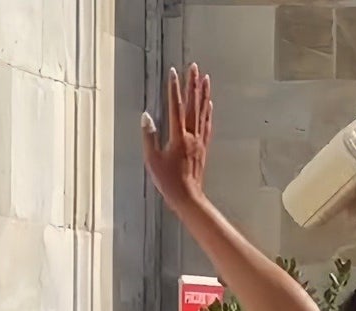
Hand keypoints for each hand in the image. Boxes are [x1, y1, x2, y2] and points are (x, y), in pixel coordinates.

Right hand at [143, 64, 211, 209]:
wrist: (188, 198)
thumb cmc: (169, 182)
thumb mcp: (153, 160)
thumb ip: (149, 137)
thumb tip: (146, 117)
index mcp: (178, 137)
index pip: (176, 107)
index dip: (174, 88)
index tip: (174, 72)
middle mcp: (191, 136)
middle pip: (193, 105)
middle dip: (193, 84)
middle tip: (194, 67)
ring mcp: (199, 142)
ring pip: (203, 112)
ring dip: (204, 94)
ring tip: (205, 79)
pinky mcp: (203, 148)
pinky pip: (207, 126)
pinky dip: (208, 113)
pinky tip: (209, 104)